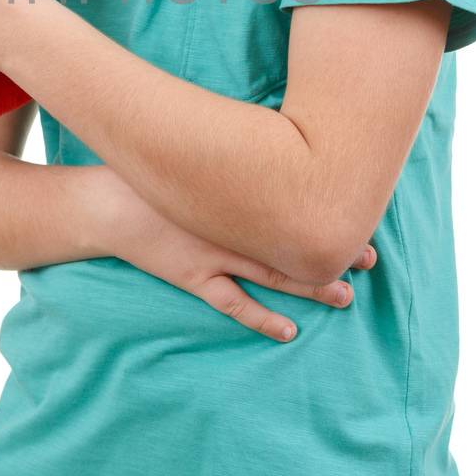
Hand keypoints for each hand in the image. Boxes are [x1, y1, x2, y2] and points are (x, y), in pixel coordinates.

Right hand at [84, 165, 375, 342]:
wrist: (106, 203)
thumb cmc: (151, 169)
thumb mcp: (197, 151)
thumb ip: (232, 151)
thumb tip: (272, 143)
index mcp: (234, 194)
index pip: (291, 203)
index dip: (325, 212)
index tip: (361, 212)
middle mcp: (232, 228)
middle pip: (292, 241)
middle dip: (331, 249)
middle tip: (369, 257)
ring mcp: (214, 256)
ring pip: (273, 275)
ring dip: (310, 286)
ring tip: (346, 296)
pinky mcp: (195, 278)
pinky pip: (234, 303)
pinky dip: (262, 318)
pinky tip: (290, 332)